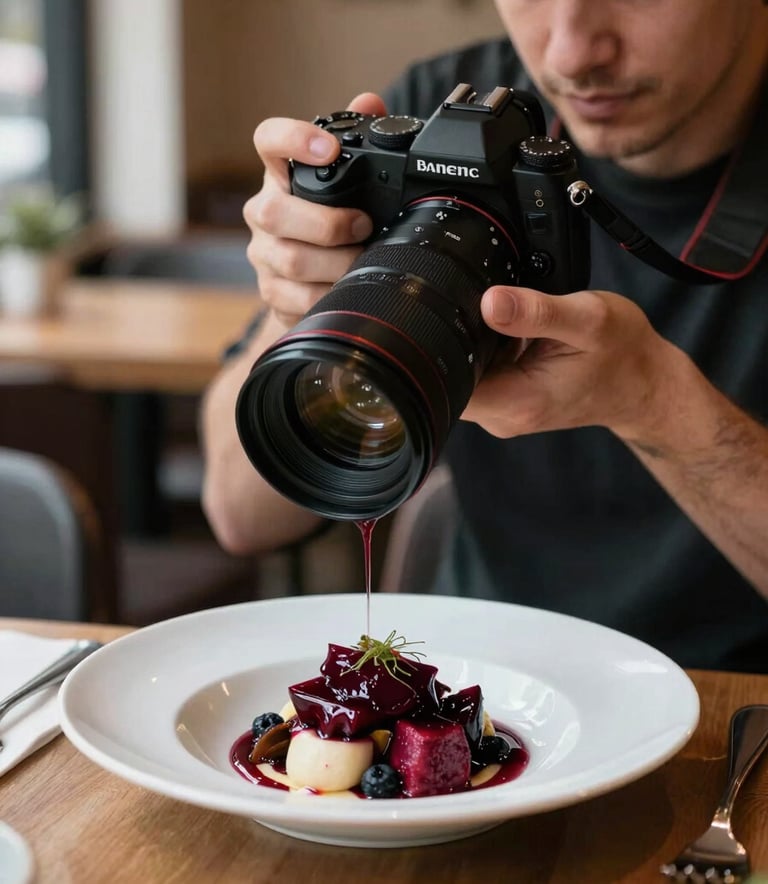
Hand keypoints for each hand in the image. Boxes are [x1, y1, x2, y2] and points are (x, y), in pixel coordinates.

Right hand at [244, 93, 386, 328]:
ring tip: (362, 260)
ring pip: (290, 260)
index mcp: (281, 176)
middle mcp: (264, 213)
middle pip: (274, 213)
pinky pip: (296, 298)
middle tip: (363, 226)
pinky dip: (328, 294)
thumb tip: (370, 102)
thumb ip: (358, 142)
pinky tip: (346, 288)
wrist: (310, 284)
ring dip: (335, 262)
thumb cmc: (329, 224)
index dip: (293, 139)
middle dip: (327, 223)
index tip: (328, 149)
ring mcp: (263, 255)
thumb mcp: (345, 185)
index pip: (269, 141)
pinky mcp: (271, 293)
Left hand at [462, 285, 679, 439]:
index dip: (441, 348)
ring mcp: (505, 411)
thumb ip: (536, 312)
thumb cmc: (624, 355)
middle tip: (499, 316)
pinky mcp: (510, 401)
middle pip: (449, 377)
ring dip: (479, 345)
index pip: (447, 384)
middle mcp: (504, 416)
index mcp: (517, 402)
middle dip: (461, 340)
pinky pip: (483, 373)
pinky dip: (493, 350)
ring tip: (517, 329)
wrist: (645, 385)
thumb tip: (489, 302)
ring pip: (464, 373)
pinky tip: (518, 338)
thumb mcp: (588, 319)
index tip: (457, 317)